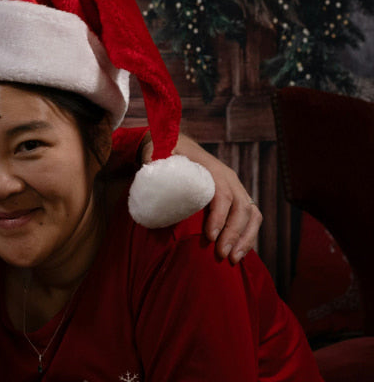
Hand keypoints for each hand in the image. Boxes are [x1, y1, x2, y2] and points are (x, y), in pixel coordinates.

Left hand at [143, 133, 261, 263]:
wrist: (176, 144)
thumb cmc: (165, 151)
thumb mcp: (158, 153)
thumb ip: (157, 164)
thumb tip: (152, 178)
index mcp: (212, 169)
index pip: (223, 194)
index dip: (220, 216)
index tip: (210, 236)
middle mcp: (229, 179)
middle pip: (242, 208)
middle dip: (234, 233)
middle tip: (222, 255)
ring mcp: (236, 188)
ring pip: (252, 214)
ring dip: (245, 238)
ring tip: (234, 260)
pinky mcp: (236, 198)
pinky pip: (251, 218)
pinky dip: (247, 236)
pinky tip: (238, 252)